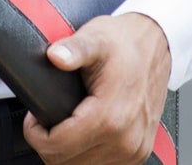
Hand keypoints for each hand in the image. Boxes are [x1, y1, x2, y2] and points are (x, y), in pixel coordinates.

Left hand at [22, 12, 170, 164]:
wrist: (157, 46)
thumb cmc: (127, 43)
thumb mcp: (97, 39)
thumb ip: (74, 49)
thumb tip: (56, 56)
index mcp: (111, 116)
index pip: (57, 147)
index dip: (36, 134)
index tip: (34, 118)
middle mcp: (125, 140)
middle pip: (66, 162)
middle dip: (49, 143)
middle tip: (47, 119)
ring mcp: (133, 150)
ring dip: (67, 151)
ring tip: (65, 124)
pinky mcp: (138, 153)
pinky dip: (85, 154)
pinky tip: (82, 133)